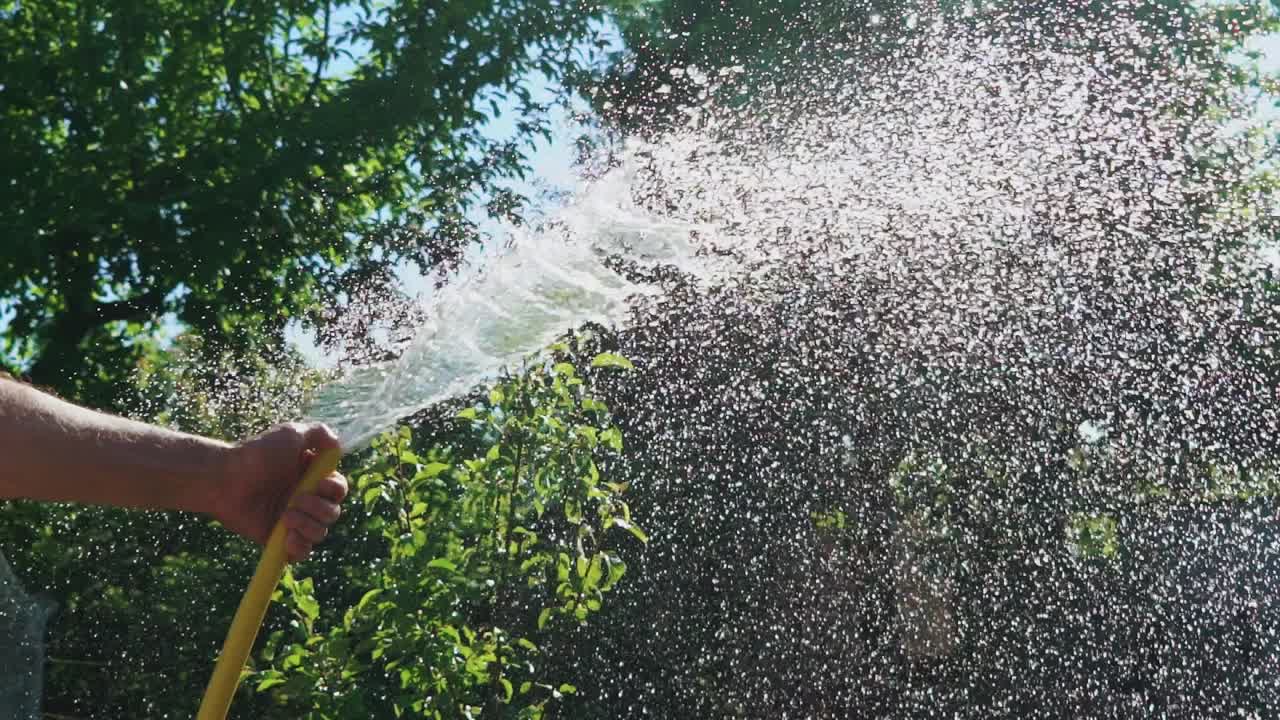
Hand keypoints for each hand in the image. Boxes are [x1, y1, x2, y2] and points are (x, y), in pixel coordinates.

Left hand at [213, 423, 347, 561]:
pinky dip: (300, 548)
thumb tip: (338, 445)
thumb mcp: (291, 433)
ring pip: (320, 533)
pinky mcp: (277, 539)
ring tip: (285, 517)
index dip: (334, 490)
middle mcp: (304, 499)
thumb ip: (320, 432)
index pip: (338, 490)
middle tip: (295, 499)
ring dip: (309, 526)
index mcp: (311, 477)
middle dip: (319, 508)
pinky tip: (287, 538)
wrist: (225, 478)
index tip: (317, 484)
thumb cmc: (256, 453)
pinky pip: (302, 553)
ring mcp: (292, 520)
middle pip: (332, 513)